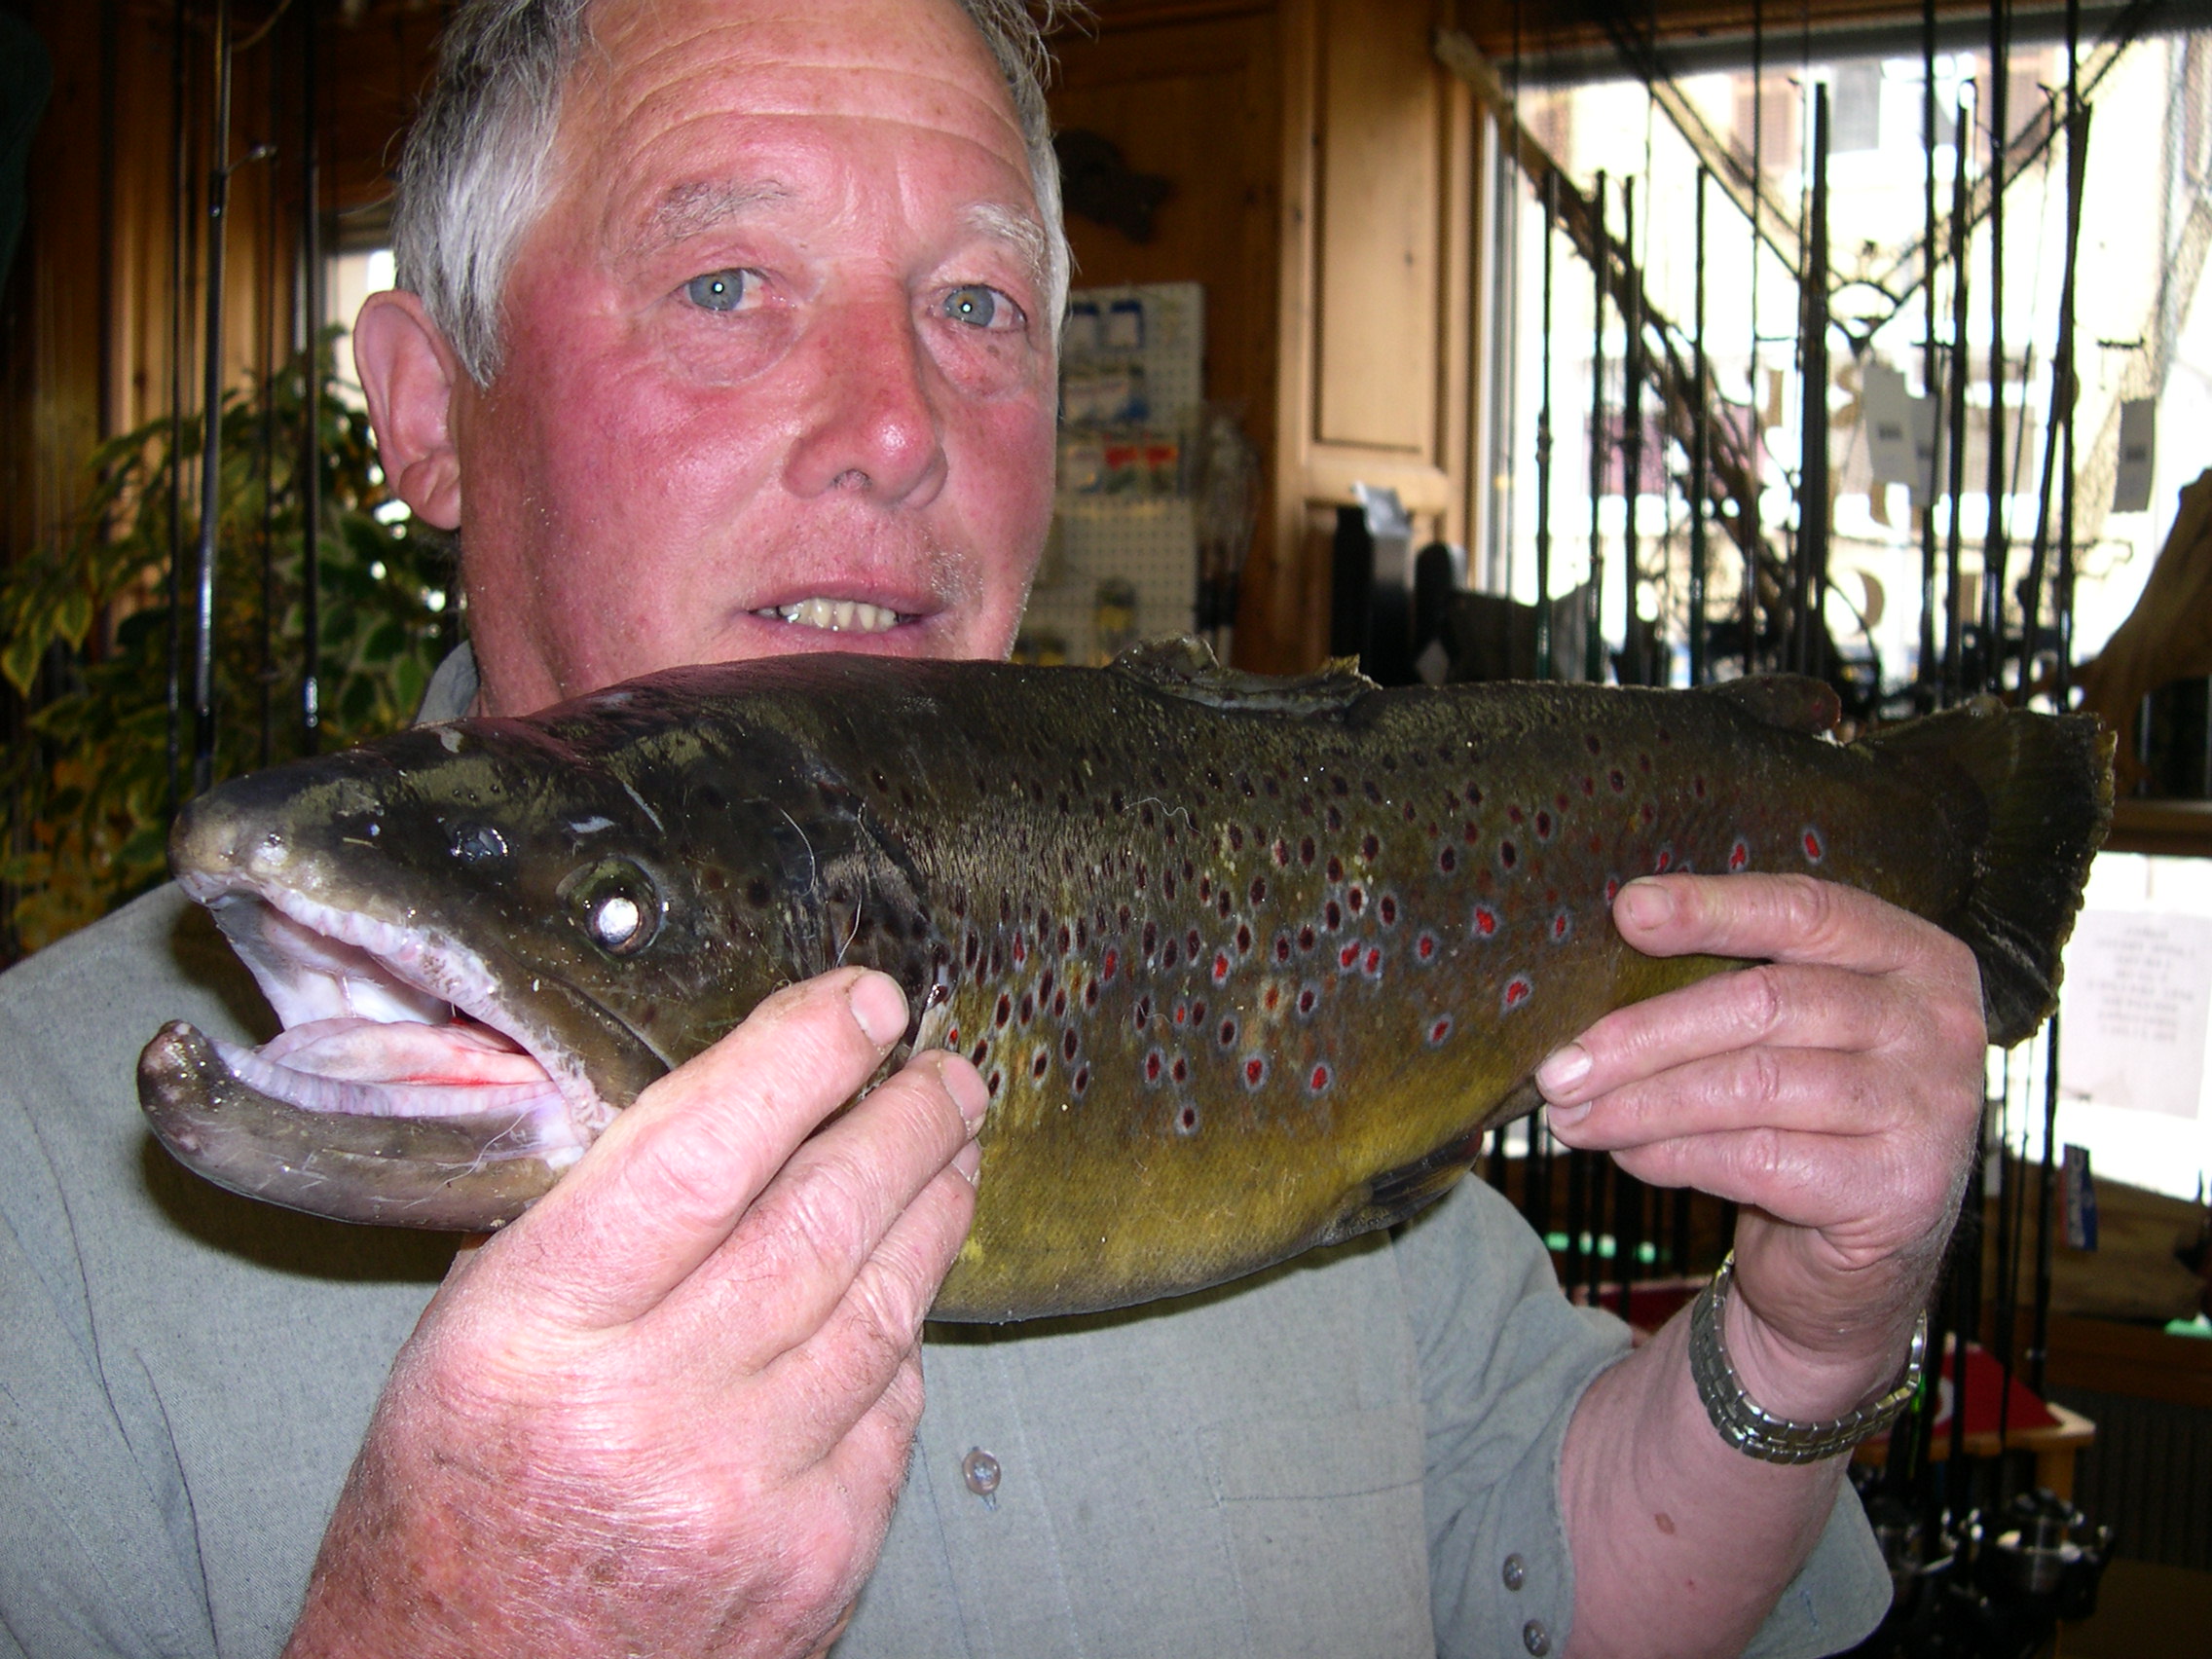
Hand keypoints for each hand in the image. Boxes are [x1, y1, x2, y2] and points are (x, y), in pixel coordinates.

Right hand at [284, 968, 984, 1658]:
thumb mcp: (465, 1338)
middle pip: (820, 1218)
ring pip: (881, 1305)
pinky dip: (898, 1336)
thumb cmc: (454, 1506)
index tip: (862, 1001)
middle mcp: (649, 1411)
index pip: (697, 1151)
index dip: (798, 1057)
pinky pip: (892, 1408)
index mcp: (536, 1333)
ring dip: (931, 1209)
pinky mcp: (818, 1559)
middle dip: (902, 1121)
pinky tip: (897, 1291)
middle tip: (943, 1071)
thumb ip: (584, 1222)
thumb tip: (724, 1105)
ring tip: (949, 1147)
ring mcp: (747, 1492)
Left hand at [1535, 874, 1985, 1415]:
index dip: (1711, 908)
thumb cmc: (1812, 1118)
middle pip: (1763, 1004)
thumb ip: (1729, 987)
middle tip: (1560, 1067)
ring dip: (1641, 1104)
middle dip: (1642, 1036)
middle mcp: (1938, 1025)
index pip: (1806, 911)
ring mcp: (1928, 1110)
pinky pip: (1757, 1159)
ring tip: (1574, 1116)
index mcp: (1915, 957)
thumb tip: (1613, 952)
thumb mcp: (1791, 1034)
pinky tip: (1629, 1154)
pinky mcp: (1899, 1189)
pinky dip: (1674, 1155)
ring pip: (1750, 1085)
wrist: (1867, 1257)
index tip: (1626, 911)